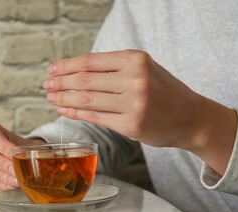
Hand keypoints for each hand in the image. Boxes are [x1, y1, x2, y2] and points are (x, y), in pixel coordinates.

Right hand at [0, 123, 44, 190]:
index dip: (4, 147)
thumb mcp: (21, 143)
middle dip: (2, 164)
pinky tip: (11, 184)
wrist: (14, 154)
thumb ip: (23, 150)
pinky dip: (0, 184)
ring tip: (16, 180)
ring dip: (2, 177)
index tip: (14, 155)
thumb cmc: (17, 146)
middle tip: (15, 171)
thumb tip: (28, 159)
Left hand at [43, 50, 237, 173]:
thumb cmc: (163, 91)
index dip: (66, 66)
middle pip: (85, 80)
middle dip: (60, 83)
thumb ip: (113, 68)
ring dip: (64, 99)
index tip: (52, 70)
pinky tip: (64, 111)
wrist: (191, 117)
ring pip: (86, 100)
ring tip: (51, 98)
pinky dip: (76, 114)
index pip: (90, 62)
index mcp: (136, 59)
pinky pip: (96, 117)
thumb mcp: (143, 69)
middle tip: (46, 85)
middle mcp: (135, 79)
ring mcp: (134, 104)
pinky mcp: (132, 126)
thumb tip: (74, 72)